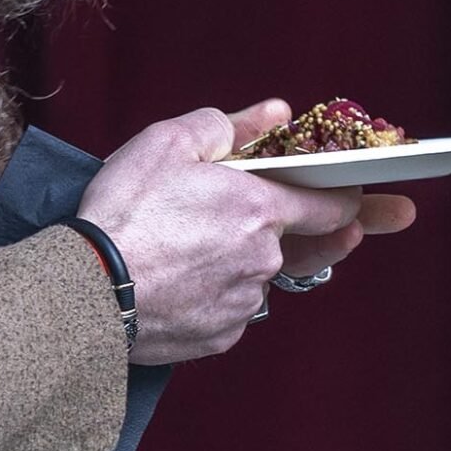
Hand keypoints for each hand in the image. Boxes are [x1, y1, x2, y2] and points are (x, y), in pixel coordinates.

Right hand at [76, 98, 412, 366]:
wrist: (87, 290)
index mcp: (259, 209)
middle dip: (287, 233)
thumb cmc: (124, 212)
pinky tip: (179, 280)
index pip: (330, 206)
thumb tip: (276, 114)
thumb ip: (230, 125)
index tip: (363, 202)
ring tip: (187, 249)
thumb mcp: (168, 143)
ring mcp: (243, 302)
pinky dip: (214, 294)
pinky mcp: (219, 335)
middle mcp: (263, 260)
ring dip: (240, 263)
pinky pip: (229, 309)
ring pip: (258, 277)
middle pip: (297, 246)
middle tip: (272, 227)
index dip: (351, 201)